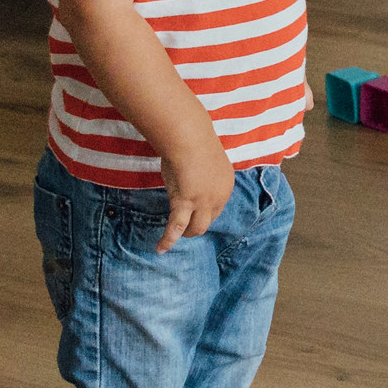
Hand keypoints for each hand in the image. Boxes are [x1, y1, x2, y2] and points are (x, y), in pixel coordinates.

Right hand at [157, 136, 236, 251]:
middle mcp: (219, 196)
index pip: (217, 208)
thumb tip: (191, 181)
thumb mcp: (204, 162)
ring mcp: (204, 202)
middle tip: (183, 226)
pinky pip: (176, 227)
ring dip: (186, 233)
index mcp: (226, 185)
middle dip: (196, 224)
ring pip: (197, 228)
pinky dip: (168, 240)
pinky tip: (160, 249)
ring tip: (175, 236)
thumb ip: (202, 175)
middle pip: (209, 219)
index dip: (205, 212)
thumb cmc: (193, 143)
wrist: (189, 138)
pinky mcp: (186, 203)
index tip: (194, 212)